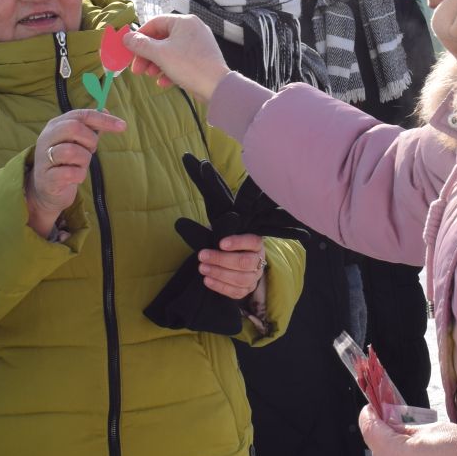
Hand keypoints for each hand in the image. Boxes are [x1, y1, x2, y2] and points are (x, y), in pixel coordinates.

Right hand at [27, 109, 125, 236]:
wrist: (47, 190)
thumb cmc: (66, 162)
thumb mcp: (78, 142)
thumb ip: (90, 127)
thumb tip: (106, 110)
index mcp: (55, 125)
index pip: (81, 115)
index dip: (103, 119)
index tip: (122, 126)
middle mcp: (47, 138)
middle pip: (73, 128)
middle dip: (90, 140)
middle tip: (91, 150)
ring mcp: (44, 158)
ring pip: (72, 151)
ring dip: (84, 160)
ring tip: (80, 165)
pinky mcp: (47, 178)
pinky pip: (70, 173)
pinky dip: (79, 175)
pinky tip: (75, 177)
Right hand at [123, 15, 232, 100]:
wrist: (216, 87)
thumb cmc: (189, 65)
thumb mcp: (160, 54)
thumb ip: (141, 45)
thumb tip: (126, 38)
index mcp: (184, 22)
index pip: (155, 23)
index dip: (139, 36)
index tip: (129, 50)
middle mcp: (193, 29)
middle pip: (161, 39)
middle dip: (147, 55)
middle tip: (137, 69)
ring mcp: (198, 44)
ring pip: (170, 51)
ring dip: (157, 64)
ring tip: (151, 76)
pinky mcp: (201, 59)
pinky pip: (181, 61)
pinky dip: (170, 70)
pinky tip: (164, 83)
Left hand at [145, 155, 294, 335]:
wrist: (238, 261)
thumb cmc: (228, 237)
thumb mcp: (223, 218)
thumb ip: (213, 194)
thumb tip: (197, 163)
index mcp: (256, 239)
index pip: (252, 241)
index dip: (238, 242)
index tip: (221, 242)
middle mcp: (259, 257)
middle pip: (245, 262)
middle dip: (222, 260)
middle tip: (201, 256)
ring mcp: (254, 275)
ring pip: (241, 278)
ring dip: (219, 273)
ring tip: (202, 267)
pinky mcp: (247, 289)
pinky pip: (236, 292)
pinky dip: (221, 286)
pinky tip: (207, 280)